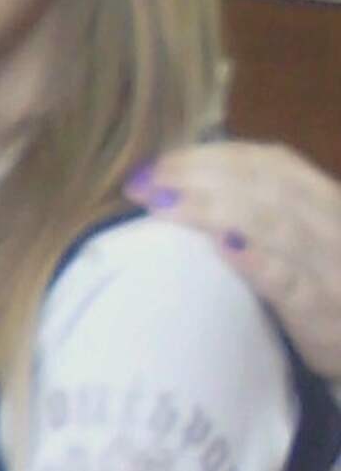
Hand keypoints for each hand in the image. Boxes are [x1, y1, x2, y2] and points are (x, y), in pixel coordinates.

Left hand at [125, 142, 340, 379]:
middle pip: (267, 187)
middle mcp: (333, 224)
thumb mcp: (304, 239)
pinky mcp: (323, 314)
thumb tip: (189, 183)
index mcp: (325, 200)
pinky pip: (292, 284)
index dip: (214, 156)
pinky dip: (260, 262)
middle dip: (202, 177)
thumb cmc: (324, 287)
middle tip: (148, 181)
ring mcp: (331, 269)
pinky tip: (226, 247)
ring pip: (278, 226)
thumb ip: (263, 207)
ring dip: (217, 210)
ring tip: (166, 205)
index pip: (270, 163)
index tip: (163, 161)